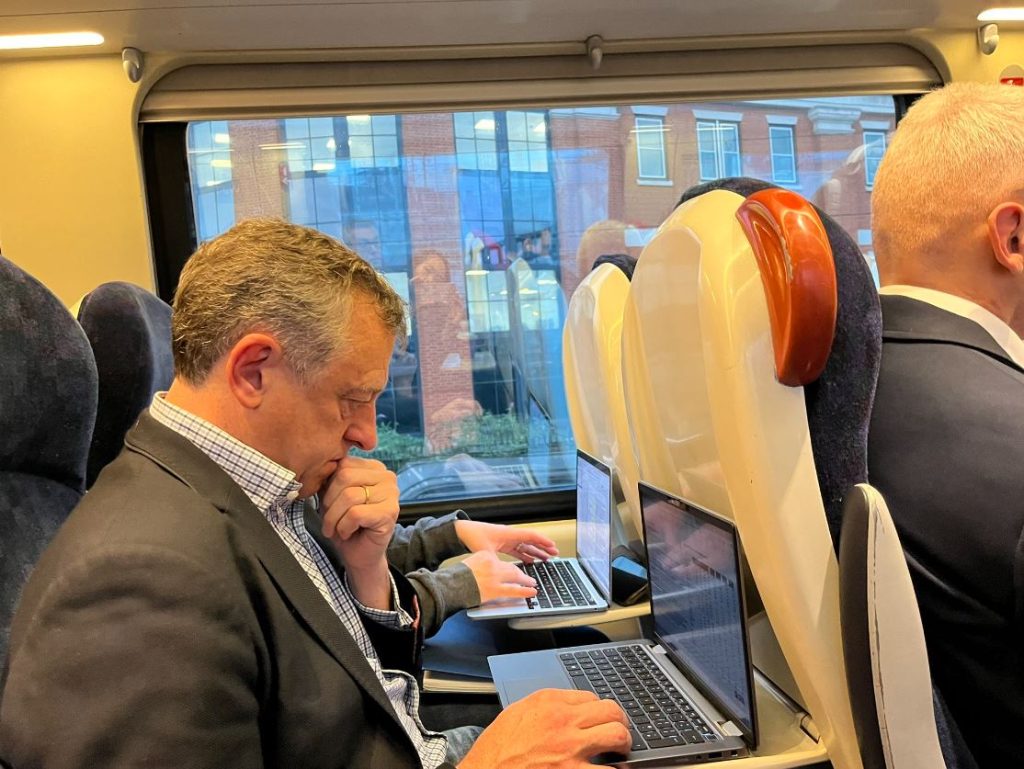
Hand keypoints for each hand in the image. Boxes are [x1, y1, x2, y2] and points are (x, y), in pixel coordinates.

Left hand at [320, 456, 399, 573]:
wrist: (359, 555)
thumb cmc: (346, 524)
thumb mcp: (333, 496)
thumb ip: (330, 479)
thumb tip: (319, 468)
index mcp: (374, 468)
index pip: (343, 464)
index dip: (328, 485)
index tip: (327, 503)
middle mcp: (387, 476)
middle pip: (345, 476)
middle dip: (329, 501)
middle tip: (329, 519)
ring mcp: (391, 494)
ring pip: (349, 496)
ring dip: (334, 517)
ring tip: (335, 528)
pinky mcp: (389, 513)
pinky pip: (355, 513)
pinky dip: (344, 526)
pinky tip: (347, 533)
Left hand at [454, 519, 558, 563]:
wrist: (463, 531)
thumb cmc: (474, 536)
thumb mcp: (486, 551)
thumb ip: (496, 561)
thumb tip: (503, 572)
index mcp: (509, 534)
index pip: (531, 536)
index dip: (543, 541)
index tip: (553, 546)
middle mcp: (510, 536)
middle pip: (531, 541)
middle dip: (544, 547)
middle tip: (555, 553)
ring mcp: (507, 540)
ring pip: (526, 546)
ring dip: (536, 552)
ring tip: (546, 559)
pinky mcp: (502, 544)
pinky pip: (518, 550)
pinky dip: (525, 555)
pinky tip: (531, 561)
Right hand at [458, 689, 630, 768]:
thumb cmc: (496, 750)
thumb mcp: (518, 714)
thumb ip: (546, 708)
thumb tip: (570, 708)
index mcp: (548, 703)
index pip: (591, 697)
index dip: (598, 711)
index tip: (599, 720)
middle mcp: (563, 721)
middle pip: (612, 711)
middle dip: (620, 722)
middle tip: (619, 733)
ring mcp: (571, 750)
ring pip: (618, 737)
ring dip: (623, 746)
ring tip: (620, 754)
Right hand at [462, 551, 537, 603]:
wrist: (450, 586)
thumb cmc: (457, 577)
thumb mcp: (469, 564)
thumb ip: (481, 566)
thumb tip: (488, 574)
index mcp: (485, 555)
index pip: (500, 561)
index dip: (506, 568)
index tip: (512, 571)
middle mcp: (492, 564)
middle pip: (511, 568)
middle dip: (521, 573)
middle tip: (528, 577)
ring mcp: (495, 576)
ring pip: (515, 577)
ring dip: (526, 580)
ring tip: (532, 583)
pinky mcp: (495, 589)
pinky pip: (514, 590)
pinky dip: (524, 591)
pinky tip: (531, 592)